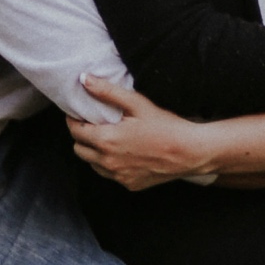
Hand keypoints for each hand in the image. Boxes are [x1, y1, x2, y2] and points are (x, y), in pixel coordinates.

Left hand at [67, 75, 221, 191]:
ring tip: (107, 138)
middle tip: (92, 125)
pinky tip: (123, 153)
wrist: (190, 152)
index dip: (73, 120)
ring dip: (94, 152)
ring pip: (93, 165)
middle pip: (79, 150)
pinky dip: (110, 164)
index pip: (75, 131)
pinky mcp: (130, 185)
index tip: (78, 113)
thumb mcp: (137, 103)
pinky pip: (110, 175)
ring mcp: (119, 176)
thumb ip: (107, 92)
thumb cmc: (166, 126)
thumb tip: (84, 79)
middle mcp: (108, 162)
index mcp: (106, 140)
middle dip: (81, 137)